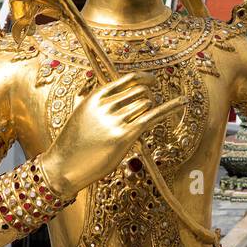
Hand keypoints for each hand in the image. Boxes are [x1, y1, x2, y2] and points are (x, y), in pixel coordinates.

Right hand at [40, 74, 183, 197]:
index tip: (154, 81)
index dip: (145, 79)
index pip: (128, 79)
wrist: (62, 167)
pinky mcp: (124, 137)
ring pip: (147, 105)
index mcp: (96, 96)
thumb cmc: (74, 144)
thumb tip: (122, 91)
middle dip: (149, 98)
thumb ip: (101, 101)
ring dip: (149, 113)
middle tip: (147, 110)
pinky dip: (170, 108)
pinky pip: (152, 117)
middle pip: (141, 91)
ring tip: (135, 126)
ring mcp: (115, 121)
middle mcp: (106, 105)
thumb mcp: (83, 114)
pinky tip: (184, 102)